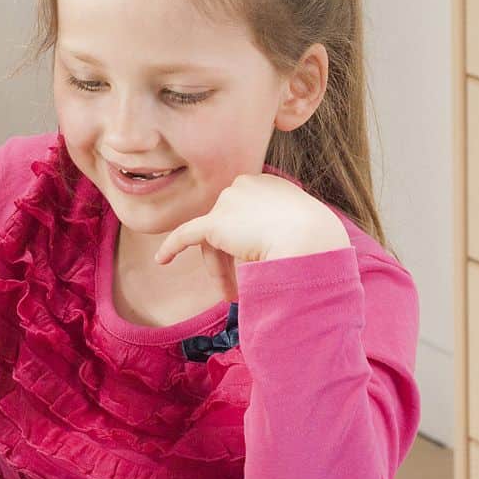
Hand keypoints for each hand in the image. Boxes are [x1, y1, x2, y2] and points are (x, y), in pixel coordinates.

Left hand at [154, 173, 349, 300]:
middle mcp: (246, 185)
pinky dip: (171, 247)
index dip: (244, 241)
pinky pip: (186, 234)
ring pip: (212, 239)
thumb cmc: (317, 241)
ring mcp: (229, 200)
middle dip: (229, 258)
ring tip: (231, 295)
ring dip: (219, 269)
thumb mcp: (302, 226)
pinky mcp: (215, 222)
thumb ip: (280, 228)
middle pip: (226, 225)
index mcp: (269, 183)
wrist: (313, 241)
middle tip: (238, 288)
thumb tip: (267, 245)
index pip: (245, 212)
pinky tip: (162, 260)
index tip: (253, 262)